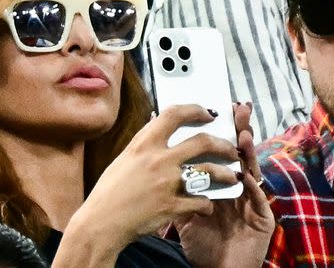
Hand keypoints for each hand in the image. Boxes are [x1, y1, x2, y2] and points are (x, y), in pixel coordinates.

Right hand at [53, 104, 239, 266]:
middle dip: (223, 144)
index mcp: (144, 144)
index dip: (195, 109)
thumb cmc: (109, 192)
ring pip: (210, 171)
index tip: (208, 113)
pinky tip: (207, 205)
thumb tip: (159, 127)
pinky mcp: (173, 206)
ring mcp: (168, 183)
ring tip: (232, 176)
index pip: (174, 114)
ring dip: (225, 173)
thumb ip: (145, 144)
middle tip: (231, 149)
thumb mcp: (125, 159)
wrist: (101, 223)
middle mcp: (158, 160)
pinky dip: (207, 204)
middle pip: (202, 142)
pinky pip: (201, 201)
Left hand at [175, 103, 274, 267]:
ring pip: (252, 171)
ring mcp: (251, 202)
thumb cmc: (203, 245)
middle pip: (239, 153)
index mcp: (220, 184)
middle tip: (238, 109)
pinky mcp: (262, 218)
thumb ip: (178, 187)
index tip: (215, 108)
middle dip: (239, 130)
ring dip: (247, 153)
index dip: (222, 129)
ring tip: (242, 136)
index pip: (222, 150)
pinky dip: (252, 186)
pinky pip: (257, 199)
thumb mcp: (185, 214)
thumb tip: (159, 157)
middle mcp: (238, 188)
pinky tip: (245, 174)